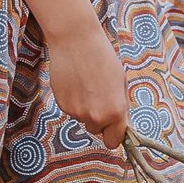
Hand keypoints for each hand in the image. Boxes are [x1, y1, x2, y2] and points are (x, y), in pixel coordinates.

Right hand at [45, 20, 133, 147]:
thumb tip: (117, 121)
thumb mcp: (121, 82)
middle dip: (98, 120)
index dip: (113, 135)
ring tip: (86, 84)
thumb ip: (120, 105)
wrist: (75, 41)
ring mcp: (76, 112)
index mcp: (115, 111)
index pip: (113, 141)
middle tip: (98, 97)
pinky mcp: (62, 105)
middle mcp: (95, 116)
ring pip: (83, 119)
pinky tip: (75, 82)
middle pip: (96, 130)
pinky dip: (73, 101)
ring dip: (85, 108)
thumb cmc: (102, 57)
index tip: (112, 128)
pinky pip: (71, 110)